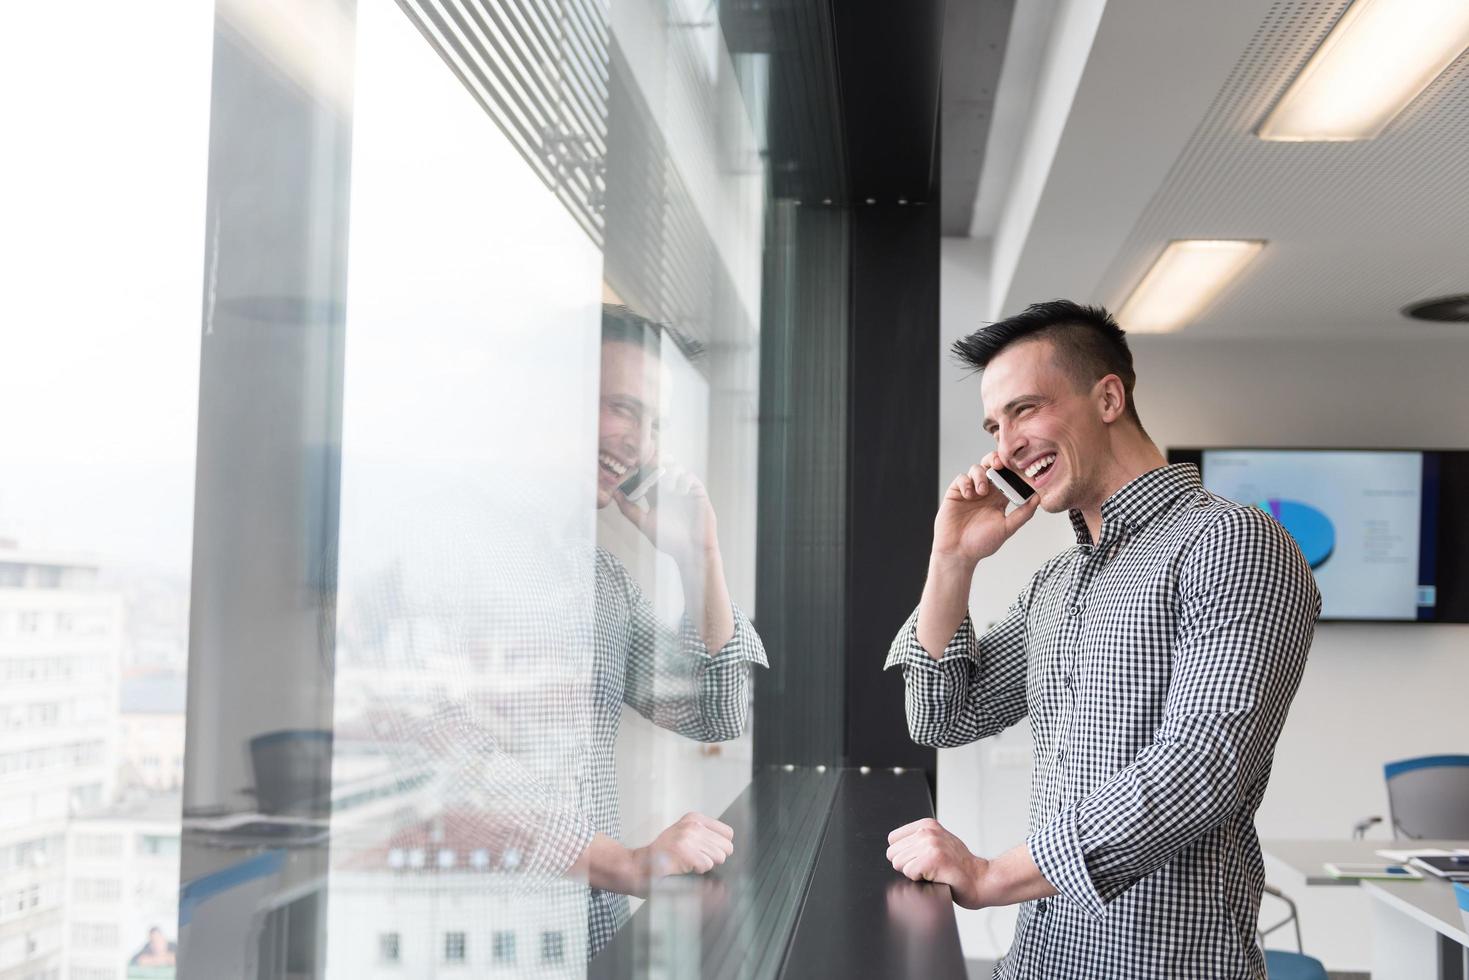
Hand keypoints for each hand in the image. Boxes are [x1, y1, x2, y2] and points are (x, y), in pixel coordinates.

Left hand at [615, 463, 718, 567]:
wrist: (691, 551)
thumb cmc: (669, 541)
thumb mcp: (644, 523)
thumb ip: (629, 509)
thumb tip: (614, 495)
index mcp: (655, 496)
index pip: (646, 476)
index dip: (639, 469)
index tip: (632, 467)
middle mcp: (669, 490)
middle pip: (661, 466)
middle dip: (654, 463)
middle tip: (648, 466)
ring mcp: (683, 490)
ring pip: (675, 468)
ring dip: (668, 472)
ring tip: (665, 485)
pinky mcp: (697, 492)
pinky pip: (689, 477)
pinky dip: (682, 479)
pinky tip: (678, 491)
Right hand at [632, 812, 734, 888]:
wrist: (637, 866)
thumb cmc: (660, 855)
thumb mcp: (683, 834)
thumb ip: (704, 836)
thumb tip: (728, 847)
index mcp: (694, 818)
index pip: (728, 833)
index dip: (718, 847)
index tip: (704, 851)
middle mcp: (692, 825)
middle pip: (727, 847)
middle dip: (714, 858)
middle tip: (694, 859)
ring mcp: (688, 838)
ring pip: (719, 857)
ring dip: (705, 865)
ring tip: (687, 863)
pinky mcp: (685, 853)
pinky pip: (707, 866)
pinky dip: (697, 872)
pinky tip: (683, 868)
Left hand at [886, 817, 987, 908]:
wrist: (982, 880)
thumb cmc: (960, 867)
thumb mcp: (939, 844)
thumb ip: (918, 841)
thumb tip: (894, 850)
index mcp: (927, 825)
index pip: (893, 840)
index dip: (905, 855)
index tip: (922, 859)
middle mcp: (928, 831)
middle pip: (892, 853)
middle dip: (907, 865)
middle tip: (928, 868)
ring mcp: (931, 844)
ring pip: (899, 863)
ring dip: (914, 873)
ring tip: (933, 872)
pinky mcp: (933, 859)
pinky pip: (909, 872)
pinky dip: (920, 880)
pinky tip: (936, 877)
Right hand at [932, 451, 1038, 565]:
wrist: (958, 552)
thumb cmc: (981, 543)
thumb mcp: (1006, 528)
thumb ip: (1023, 513)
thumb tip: (1037, 498)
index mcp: (999, 498)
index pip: (1008, 477)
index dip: (1013, 470)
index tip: (1018, 467)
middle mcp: (986, 492)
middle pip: (992, 466)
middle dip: (996, 460)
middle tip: (999, 464)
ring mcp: (970, 491)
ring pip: (977, 469)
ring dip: (981, 475)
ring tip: (982, 491)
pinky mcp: (956, 493)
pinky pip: (961, 478)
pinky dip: (966, 482)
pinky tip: (969, 495)